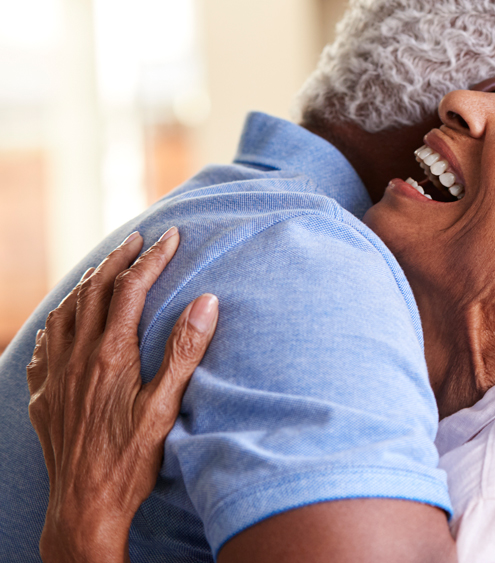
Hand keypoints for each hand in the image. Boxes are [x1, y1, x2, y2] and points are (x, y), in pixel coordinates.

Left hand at [26, 228, 217, 562]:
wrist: (85, 504)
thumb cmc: (131, 459)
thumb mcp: (165, 405)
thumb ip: (184, 350)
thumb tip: (205, 301)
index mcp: (111, 355)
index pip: (130, 289)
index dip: (152, 258)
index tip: (170, 237)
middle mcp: (77, 357)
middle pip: (94, 290)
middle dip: (118, 259)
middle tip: (138, 239)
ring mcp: (54, 374)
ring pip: (66, 311)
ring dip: (87, 282)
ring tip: (105, 269)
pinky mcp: (42, 394)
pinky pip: (44, 341)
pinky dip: (59, 317)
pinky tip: (67, 319)